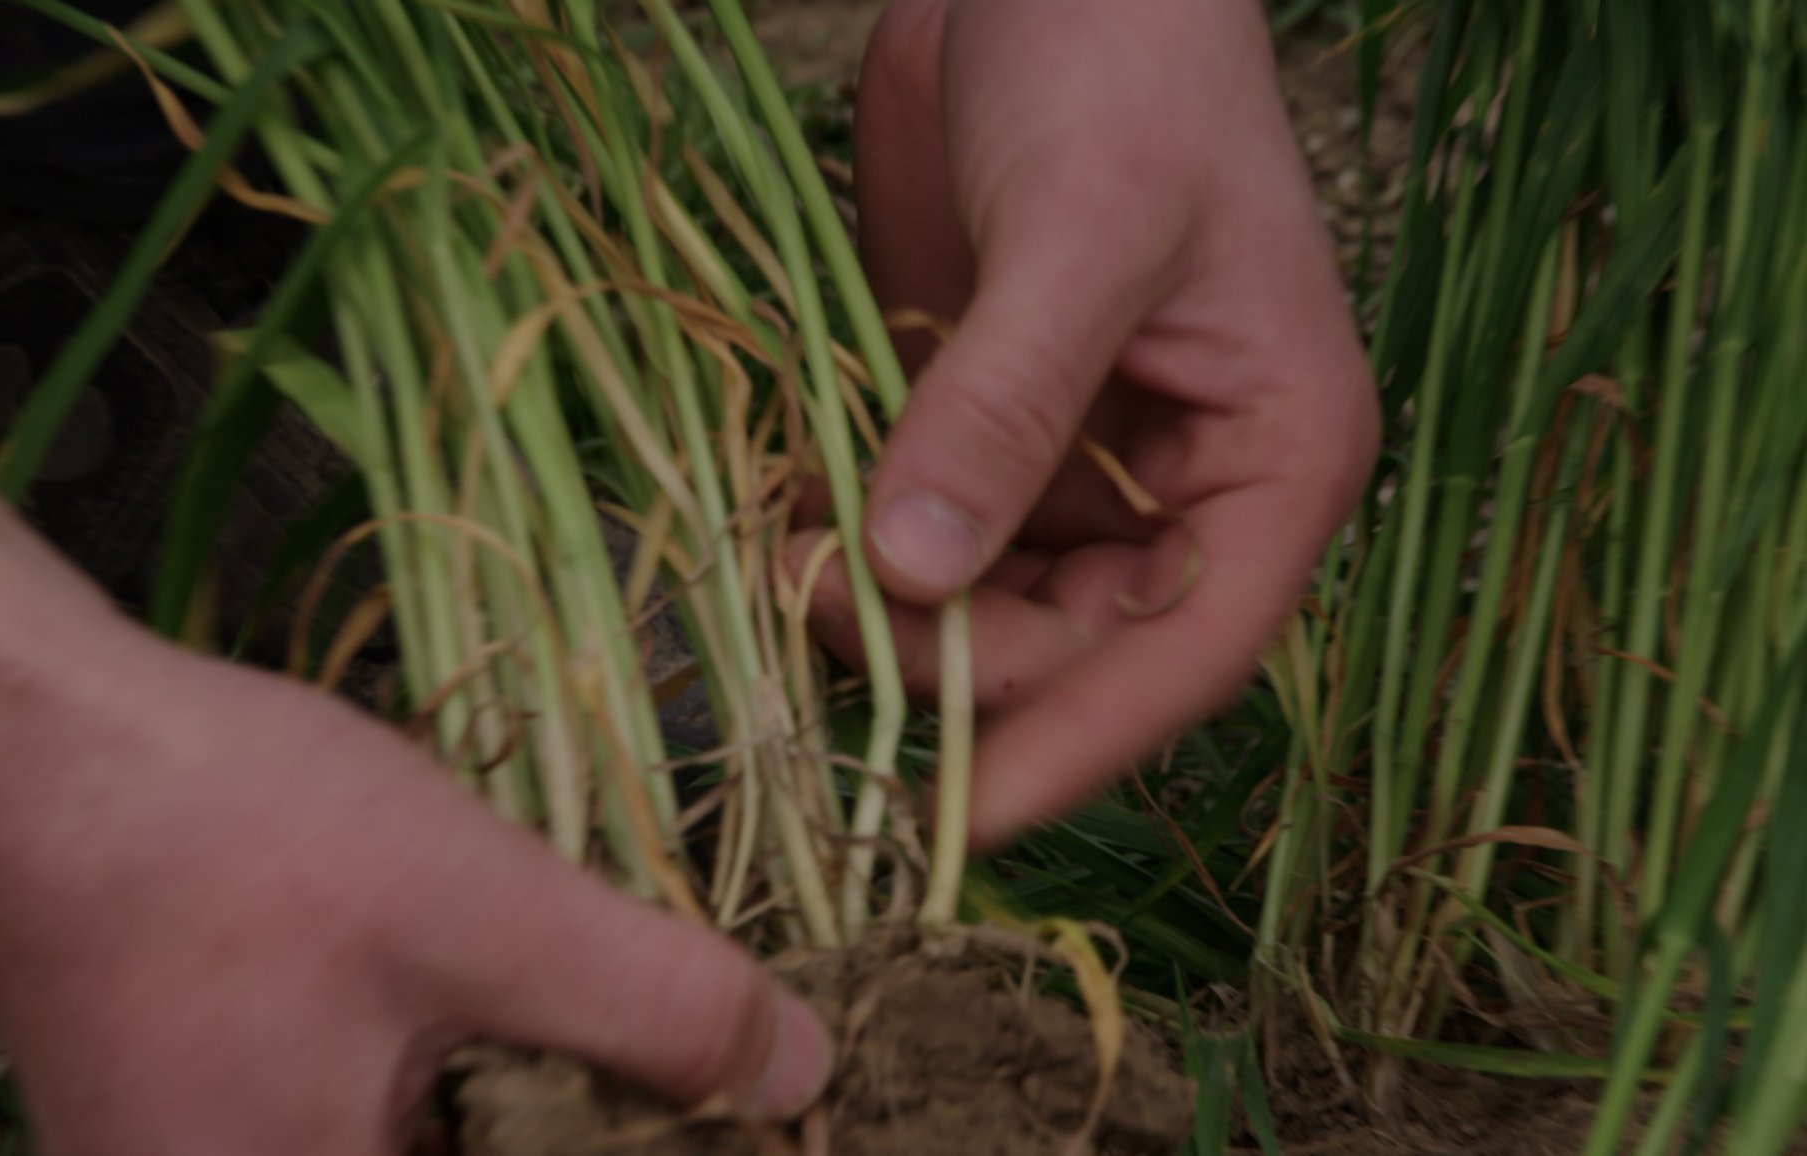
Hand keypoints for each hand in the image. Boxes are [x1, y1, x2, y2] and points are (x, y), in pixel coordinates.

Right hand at [0, 362, 830, 1155]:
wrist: (30, 750)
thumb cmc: (240, 841)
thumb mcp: (482, 917)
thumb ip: (655, 1011)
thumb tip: (804, 1078)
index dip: (650, 1145)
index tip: (743, 1106)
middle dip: (595, 1119)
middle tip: (702, 1061)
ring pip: (442, 1148)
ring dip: (532, 1100)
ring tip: (626, 1033)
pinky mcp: (205, 1134)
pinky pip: (373, 1127)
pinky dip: (457, 1082)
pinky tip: (495, 1006)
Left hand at [803, 0, 1377, 846]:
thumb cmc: (1124, 65)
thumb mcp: (1081, 231)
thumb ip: (1004, 403)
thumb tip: (913, 572)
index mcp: (1270, 460)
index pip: (1180, 655)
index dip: (1073, 751)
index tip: (958, 828)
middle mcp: (1179, 486)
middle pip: (1062, 649)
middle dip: (944, 659)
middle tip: (816, 599)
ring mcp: (1073, 461)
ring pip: (977, 601)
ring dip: (884, 604)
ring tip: (785, 550)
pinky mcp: (979, 422)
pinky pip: (917, 524)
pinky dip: (851, 536)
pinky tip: (786, 509)